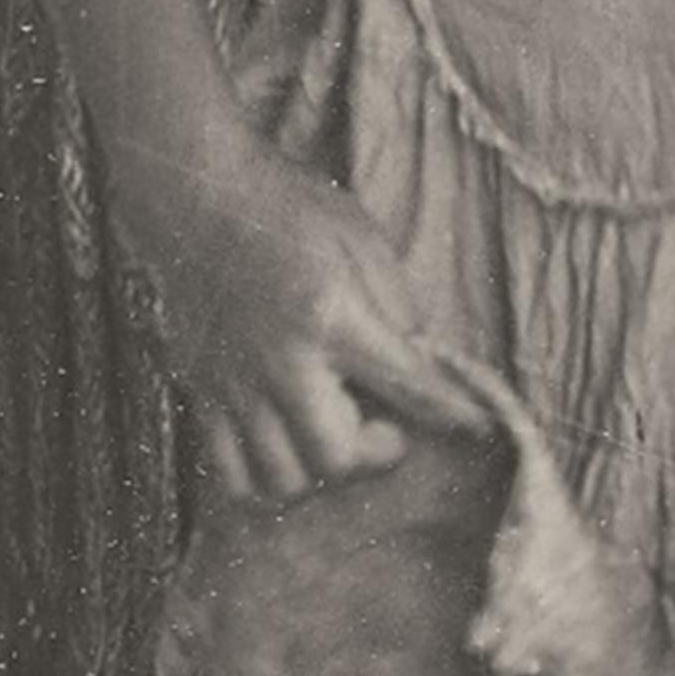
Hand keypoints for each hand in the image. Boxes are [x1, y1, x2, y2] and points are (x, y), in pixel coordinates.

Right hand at [143, 150, 491, 502]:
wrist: (197, 194)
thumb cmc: (288, 209)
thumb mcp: (363, 239)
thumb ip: (398, 309)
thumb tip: (421, 368)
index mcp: (331, 315)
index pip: (409, 387)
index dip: (453, 414)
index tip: (477, 426)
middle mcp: (280, 360)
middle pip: (336, 458)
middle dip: (375, 453)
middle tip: (384, 425)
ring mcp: (235, 383)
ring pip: (284, 479)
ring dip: (321, 469)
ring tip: (332, 433)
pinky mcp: (201, 391)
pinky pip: (231, 477)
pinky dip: (266, 481)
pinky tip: (287, 449)